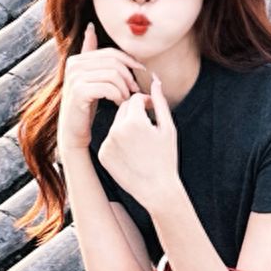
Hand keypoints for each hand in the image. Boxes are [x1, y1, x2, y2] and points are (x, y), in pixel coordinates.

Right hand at [58, 21, 152, 159]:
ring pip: (113, 74)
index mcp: (76, 59)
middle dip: (129, 76)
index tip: (141, 71)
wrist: (73, 133)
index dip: (129, 61)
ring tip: (125, 99)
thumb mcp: (90, 78)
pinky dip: (119, 96)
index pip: (111, 53)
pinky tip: (119, 103)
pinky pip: (109, 87)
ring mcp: (74, 78)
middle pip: (114, 62)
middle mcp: (73, 65)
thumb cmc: (85, 107)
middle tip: (134, 91)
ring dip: (125, 88)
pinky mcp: (79, 92)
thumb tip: (90, 27)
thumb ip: (90, 55)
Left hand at [94, 70, 179, 214]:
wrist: (156, 190)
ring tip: (140, 142)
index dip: (147, 103)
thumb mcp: (168, 128)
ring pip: (115, 123)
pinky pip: (109, 139)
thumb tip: (155, 80)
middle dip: (135, 113)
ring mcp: (107, 143)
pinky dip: (119, 141)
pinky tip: (131, 153)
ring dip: (126, 126)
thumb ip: (159, 102)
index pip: (135, 99)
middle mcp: (116, 130)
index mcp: (134, 121)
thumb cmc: (166, 158)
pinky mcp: (102, 154)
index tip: (154, 112)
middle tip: (148, 127)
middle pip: (123, 109)